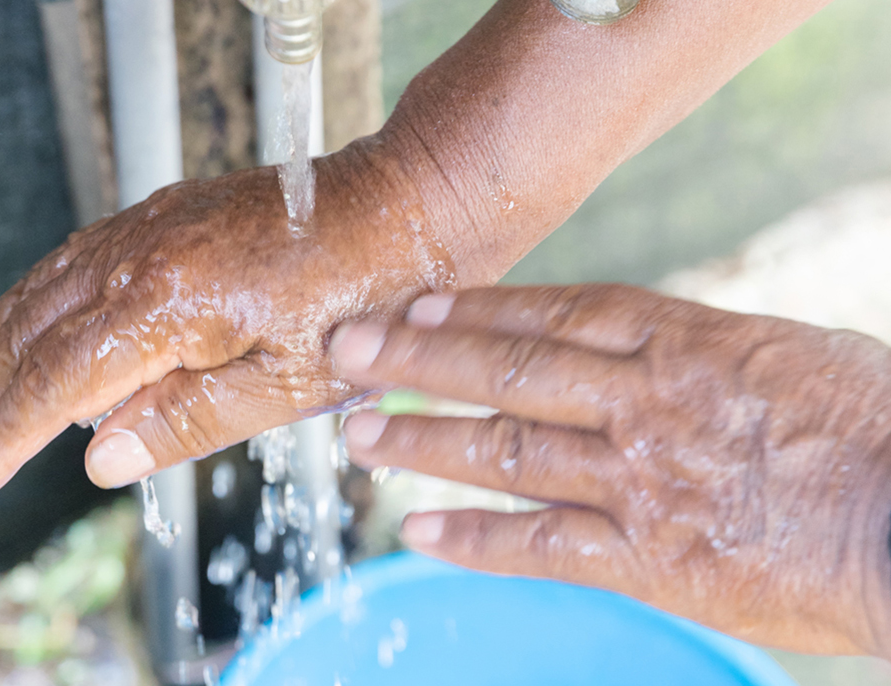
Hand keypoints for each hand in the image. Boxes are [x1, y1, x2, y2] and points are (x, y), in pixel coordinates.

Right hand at [0, 143, 455, 503]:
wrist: (400, 207)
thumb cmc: (360, 299)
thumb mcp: (287, 386)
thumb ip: (187, 422)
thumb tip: (98, 461)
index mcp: (167, 303)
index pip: (55, 385)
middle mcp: (137, 257)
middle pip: (24, 339)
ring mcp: (141, 229)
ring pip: (31, 297)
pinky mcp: (155, 219)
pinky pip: (63, 267)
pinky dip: (19, 309)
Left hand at [331, 284, 890, 656]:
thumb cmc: (870, 427)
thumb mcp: (782, 352)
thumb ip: (692, 349)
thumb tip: (636, 345)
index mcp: (682, 340)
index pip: (552, 314)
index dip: (473, 309)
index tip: (413, 303)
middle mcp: (644, 401)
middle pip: (508, 369)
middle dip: (417, 357)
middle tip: (346, 350)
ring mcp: (641, 478)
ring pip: (506, 450)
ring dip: (423, 439)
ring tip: (359, 435)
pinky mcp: (650, 557)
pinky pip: (540, 544)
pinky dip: (472, 537)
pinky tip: (415, 529)